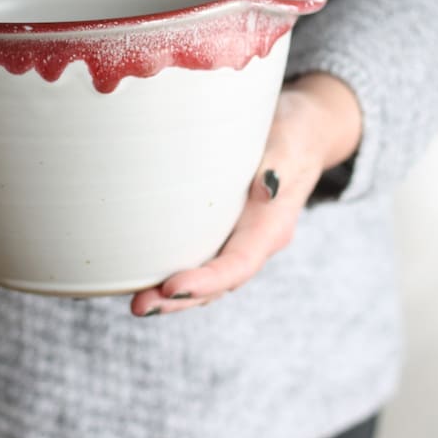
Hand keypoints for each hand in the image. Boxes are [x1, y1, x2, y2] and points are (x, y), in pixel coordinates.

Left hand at [130, 72, 362, 316]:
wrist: (301, 131)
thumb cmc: (292, 134)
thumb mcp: (289, 143)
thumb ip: (279, 165)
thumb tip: (266, 186)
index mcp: (270, 228)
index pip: (238, 265)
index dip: (206, 281)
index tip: (171, 286)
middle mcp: (253, 242)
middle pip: (217, 284)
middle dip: (179, 299)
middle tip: (140, 306)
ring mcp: (235, 238)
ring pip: (205, 277)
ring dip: (171, 295)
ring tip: (137, 303)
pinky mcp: (219, 228)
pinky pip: (198, 257)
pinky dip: (172, 271)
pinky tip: (142, 275)